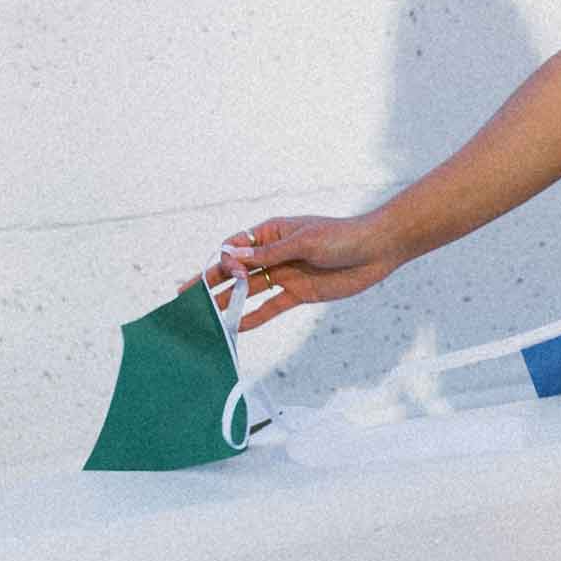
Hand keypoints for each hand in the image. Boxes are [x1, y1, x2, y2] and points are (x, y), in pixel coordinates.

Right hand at [182, 215, 401, 332]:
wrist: (378, 250)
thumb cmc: (343, 236)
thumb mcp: (305, 241)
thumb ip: (269, 253)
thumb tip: (232, 256)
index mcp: (273, 232)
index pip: (237, 247)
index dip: (225, 260)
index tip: (224, 273)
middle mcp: (274, 254)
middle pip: (236, 270)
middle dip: (212, 282)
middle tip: (183, 298)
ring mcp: (285, 274)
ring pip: (249, 290)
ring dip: (227, 303)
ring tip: (202, 317)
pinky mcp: (298, 293)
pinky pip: (270, 307)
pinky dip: (253, 317)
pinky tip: (235, 328)